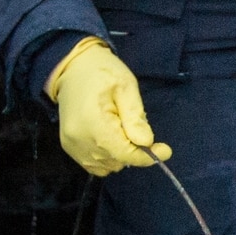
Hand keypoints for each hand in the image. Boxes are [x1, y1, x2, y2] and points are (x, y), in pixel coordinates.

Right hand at [45, 37, 171, 175]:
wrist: (73, 68)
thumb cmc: (103, 73)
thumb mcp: (126, 87)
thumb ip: (135, 116)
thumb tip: (146, 143)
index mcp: (93, 123)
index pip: (124, 154)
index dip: (147, 156)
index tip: (165, 150)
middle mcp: (79, 140)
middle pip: (118, 161)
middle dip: (133, 150)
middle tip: (137, 127)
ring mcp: (72, 146)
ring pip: (108, 166)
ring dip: (121, 155)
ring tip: (121, 129)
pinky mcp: (69, 148)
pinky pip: (95, 165)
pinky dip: (107, 158)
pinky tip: (110, 138)